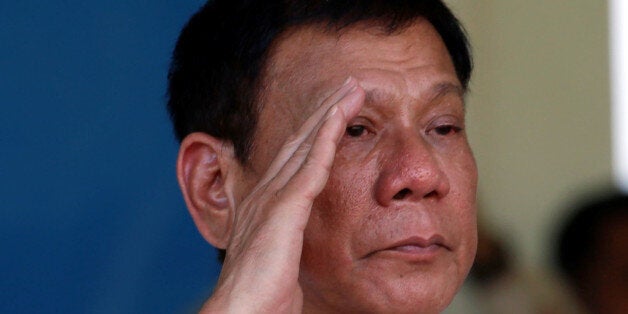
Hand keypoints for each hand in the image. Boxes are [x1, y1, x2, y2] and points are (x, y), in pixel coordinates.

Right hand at [201, 77, 363, 312]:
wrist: (242, 310)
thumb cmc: (263, 292)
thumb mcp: (279, 256)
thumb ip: (289, 235)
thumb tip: (300, 235)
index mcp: (267, 203)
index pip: (296, 156)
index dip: (316, 130)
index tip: (338, 109)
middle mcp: (267, 191)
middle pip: (301, 140)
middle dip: (325, 110)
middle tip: (349, 86)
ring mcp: (273, 197)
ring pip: (307, 144)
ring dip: (330, 114)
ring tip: (352, 89)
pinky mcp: (283, 208)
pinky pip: (310, 165)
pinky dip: (325, 138)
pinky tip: (340, 118)